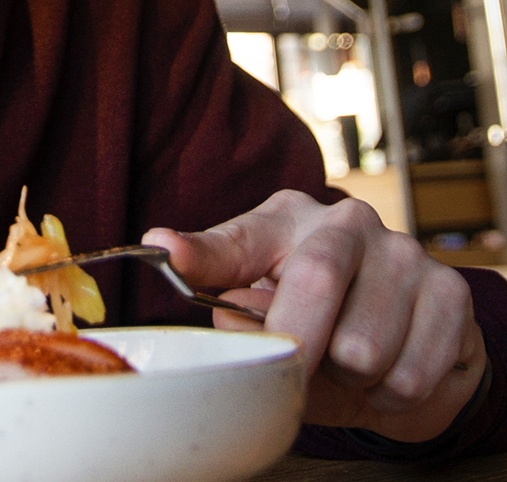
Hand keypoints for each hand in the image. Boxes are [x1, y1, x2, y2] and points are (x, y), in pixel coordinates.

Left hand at [146, 191, 484, 442]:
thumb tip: (222, 306)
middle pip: (314, 283)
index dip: (201, 251)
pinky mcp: (452, 293)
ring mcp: (404, 253)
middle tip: (302, 364)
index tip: (163, 250)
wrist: (412, 343)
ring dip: (352, 379)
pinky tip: (389, 371)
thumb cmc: (324, 322)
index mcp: (286, 221)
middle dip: (300, 345)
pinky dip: (392, 394)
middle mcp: (346, 223)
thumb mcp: (270, 313)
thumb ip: (237, 311)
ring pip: (363, 349)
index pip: (237, 238)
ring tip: (351, 364)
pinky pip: (408, 375)